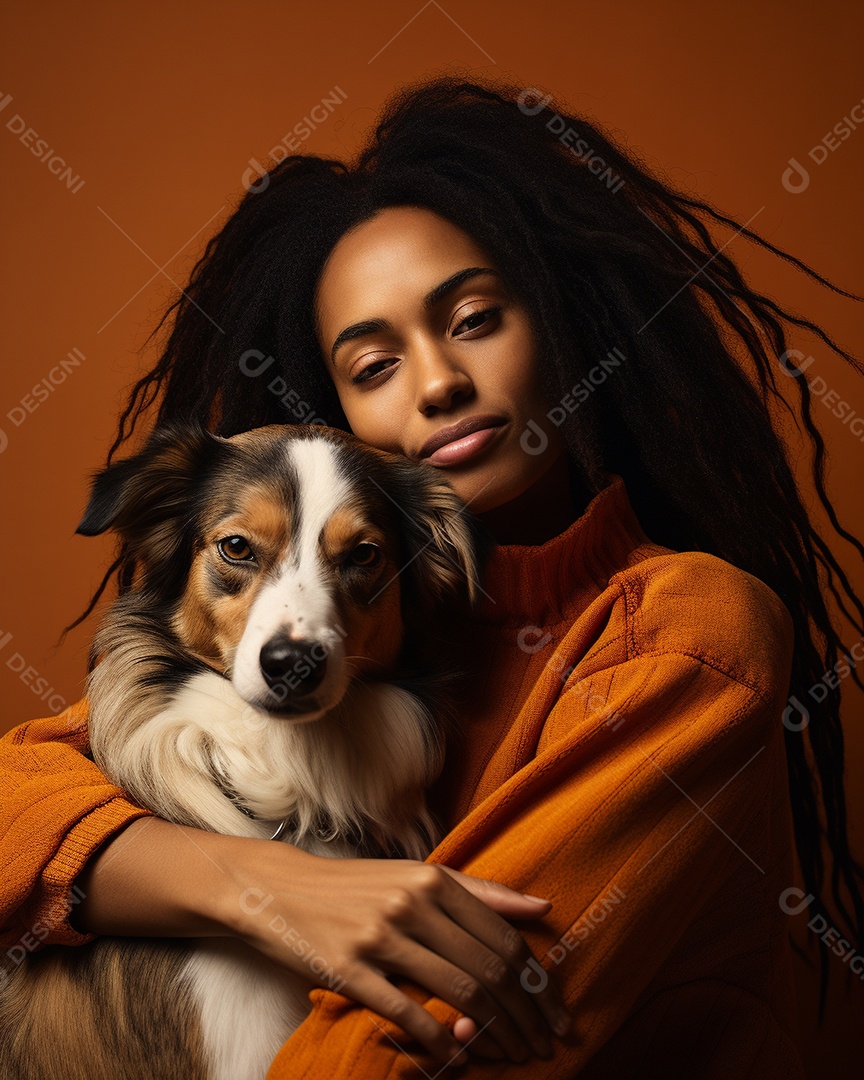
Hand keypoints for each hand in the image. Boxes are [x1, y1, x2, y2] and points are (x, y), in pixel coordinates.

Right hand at [223, 844, 569, 1067]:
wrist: (281, 889)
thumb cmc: (357, 886)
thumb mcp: (417, 876)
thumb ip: (480, 891)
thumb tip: (542, 907)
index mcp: (434, 880)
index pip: (504, 938)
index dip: (538, 984)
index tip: (557, 1016)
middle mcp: (412, 903)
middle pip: (489, 969)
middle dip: (526, 1016)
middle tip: (543, 1047)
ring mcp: (380, 936)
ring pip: (459, 991)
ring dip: (494, 1033)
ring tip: (511, 1056)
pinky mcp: (350, 969)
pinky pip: (408, 1012)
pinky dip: (440, 1041)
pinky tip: (458, 1058)